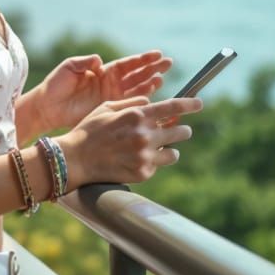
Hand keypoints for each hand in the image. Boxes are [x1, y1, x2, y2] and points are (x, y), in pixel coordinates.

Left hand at [37, 50, 172, 130]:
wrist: (47, 107)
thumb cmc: (56, 85)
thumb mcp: (69, 68)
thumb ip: (84, 62)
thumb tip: (99, 60)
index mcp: (103, 70)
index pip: (127, 63)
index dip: (143, 59)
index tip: (158, 54)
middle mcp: (111, 82)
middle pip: (137, 74)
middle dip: (153, 69)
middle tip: (168, 64)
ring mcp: (112, 96)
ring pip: (137, 89)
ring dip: (150, 84)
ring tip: (162, 79)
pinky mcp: (109, 110)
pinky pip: (129, 105)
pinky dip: (141, 101)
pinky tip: (152, 97)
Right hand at [57, 95, 202, 186]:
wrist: (75, 159)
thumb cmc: (89, 130)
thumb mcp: (106, 107)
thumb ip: (132, 103)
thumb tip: (151, 102)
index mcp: (137, 115)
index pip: (173, 108)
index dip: (190, 104)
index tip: (199, 104)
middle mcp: (144, 135)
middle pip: (180, 130)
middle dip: (181, 129)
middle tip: (179, 129)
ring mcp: (145, 155)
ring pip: (174, 151)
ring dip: (170, 147)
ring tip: (159, 146)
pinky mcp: (143, 172)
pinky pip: (159, 165)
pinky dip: (154, 160)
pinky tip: (139, 158)